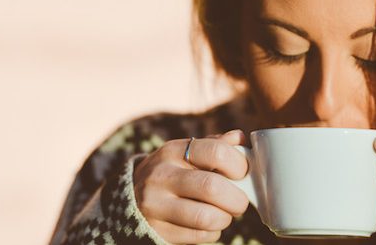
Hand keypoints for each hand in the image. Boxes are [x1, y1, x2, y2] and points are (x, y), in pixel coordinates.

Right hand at [133, 130, 249, 243]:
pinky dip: (212, 232)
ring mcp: (155, 204)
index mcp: (173, 151)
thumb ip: (214, 145)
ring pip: (206, 217)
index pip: (216, 152)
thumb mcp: (186, 153)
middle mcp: (161, 175)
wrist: (132, 198)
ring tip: (224, 214)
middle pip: (212, 187)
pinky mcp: (156, 230)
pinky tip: (208, 225)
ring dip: (224, 218)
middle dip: (236, 199)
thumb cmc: (173, 172)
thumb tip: (241, 139)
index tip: (243, 174)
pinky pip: (198, 235)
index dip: (239, 165)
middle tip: (239, 202)